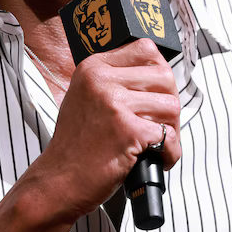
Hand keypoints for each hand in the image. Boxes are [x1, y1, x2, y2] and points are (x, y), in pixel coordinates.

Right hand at [36, 39, 180, 223]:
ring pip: (171, 106)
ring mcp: (114, 105)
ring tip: (156, 144)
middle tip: (158, 125)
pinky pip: (169, 136)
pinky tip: (156, 159)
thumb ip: (115, 82)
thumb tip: (158, 76)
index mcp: (93, 68)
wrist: (59, 182)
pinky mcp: (128, 131)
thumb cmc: (76, 147)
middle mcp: (102, 81)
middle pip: (164, 77)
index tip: (155, 94)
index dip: (159, 74)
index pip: (146, 50)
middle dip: (169, 104)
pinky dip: (169, 153)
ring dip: (172, 129)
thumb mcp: (85, 99)